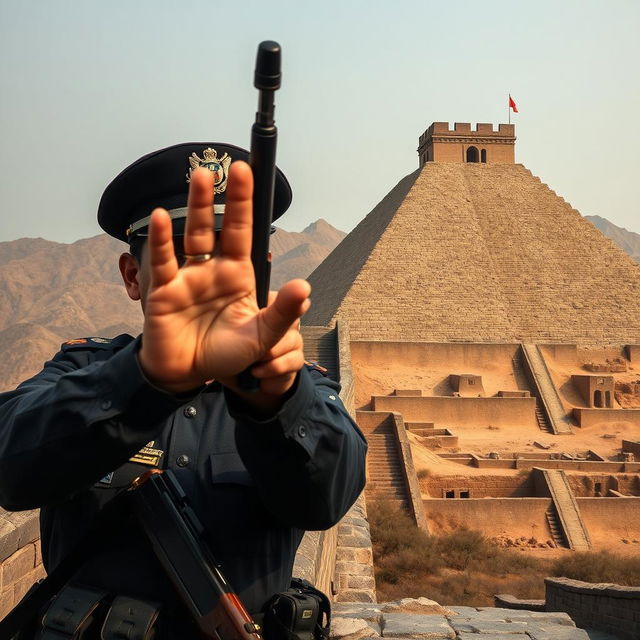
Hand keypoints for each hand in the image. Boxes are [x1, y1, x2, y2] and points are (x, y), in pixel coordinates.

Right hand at [137, 162, 310, 395]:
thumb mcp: (262, 335)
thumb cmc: (227, 355)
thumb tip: (306, 288)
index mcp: (239, 275)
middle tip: (234, 166)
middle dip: (226, 197)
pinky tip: (162, 218)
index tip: (251, 173)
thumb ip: (283, 312)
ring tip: (201, 177)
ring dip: (198, 207)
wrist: (190, 374)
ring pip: (193, 235)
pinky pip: (164, 261)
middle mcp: (214, 269)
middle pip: (220, 226)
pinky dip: (162, 240)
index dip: (248, 204)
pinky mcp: (164, 290)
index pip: (246, 233)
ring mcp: (188, 276)